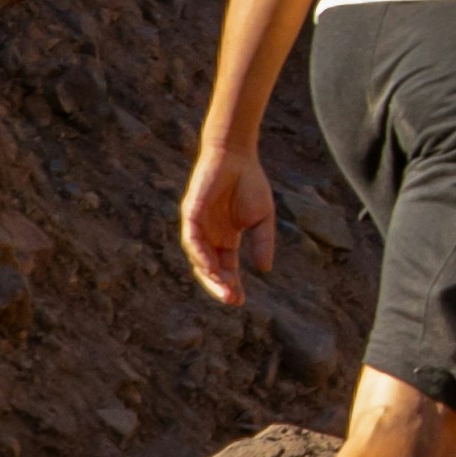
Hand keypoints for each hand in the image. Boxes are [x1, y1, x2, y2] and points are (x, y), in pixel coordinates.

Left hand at [175, 141, 271, 306]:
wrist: (237, 156)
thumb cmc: (250, 183)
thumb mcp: (262, 218)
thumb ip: (262, 242)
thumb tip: (265, 270)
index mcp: (225, 239)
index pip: (225, 269)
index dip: (231, 285)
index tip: (240, 301)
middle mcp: (209, 237)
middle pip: (210, 269)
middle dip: (219, 286)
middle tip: (232, 299)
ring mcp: (198, 227)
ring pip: (198, 258)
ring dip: (210, 274)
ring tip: (225, 287)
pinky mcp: (190, 214)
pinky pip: (191, 240)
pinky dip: (199, 254)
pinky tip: (210, 266)